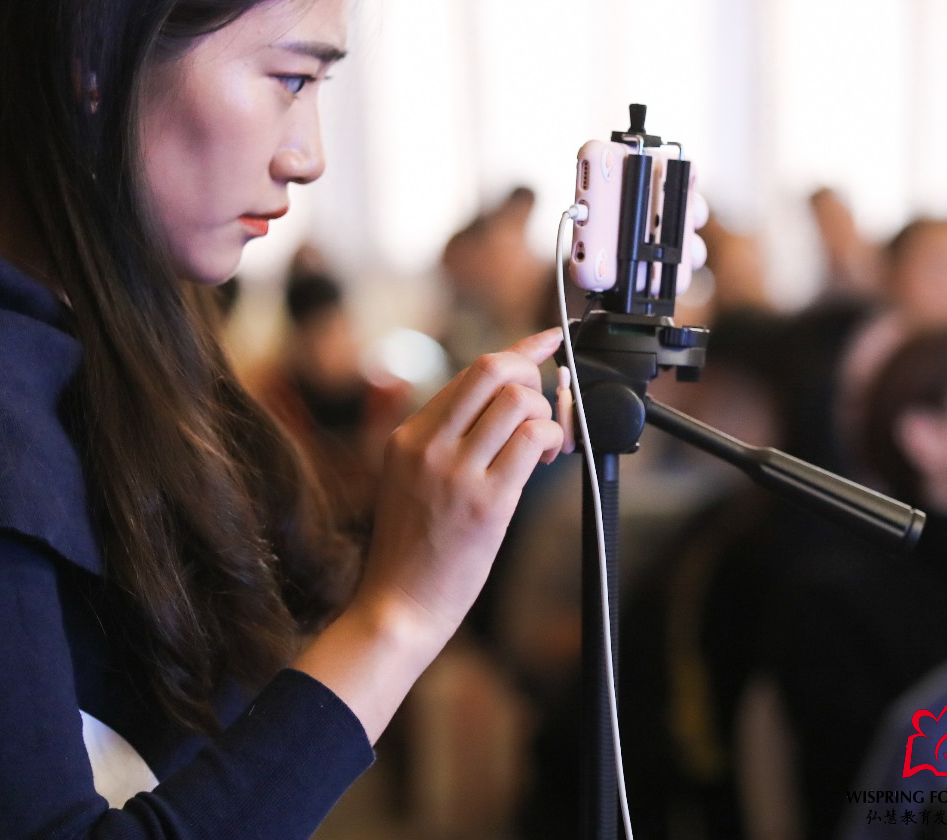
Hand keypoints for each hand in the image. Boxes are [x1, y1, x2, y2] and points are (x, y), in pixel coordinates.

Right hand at [293, 327, 564, 739]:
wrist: (395, 608)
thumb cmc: (410, 552)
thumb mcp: (407, 481)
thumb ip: (443, 443)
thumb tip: (501, 406)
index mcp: (407, 436)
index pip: (471, 372)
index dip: (519, 350)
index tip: (547, 338)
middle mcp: (427, 445)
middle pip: (494, 370)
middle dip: (533, 377)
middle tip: (541, 408)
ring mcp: (454, 471)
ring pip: (518, 401)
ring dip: (544, 415)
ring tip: (540, 447)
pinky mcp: (484, 502)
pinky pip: (532, 440)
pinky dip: (550, 440)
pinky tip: (543, 461)